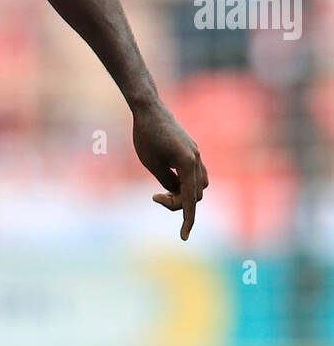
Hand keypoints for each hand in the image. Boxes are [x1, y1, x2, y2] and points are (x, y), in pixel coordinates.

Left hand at [131, 100, 208, 240]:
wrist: (148, 109)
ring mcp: (196, 154)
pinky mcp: (191, 151)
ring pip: (199, 185)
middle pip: (196, 194)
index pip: (190, 199)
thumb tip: (177, 193)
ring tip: (161, 191)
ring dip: (184, 194)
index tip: (184, 236)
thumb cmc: (145, 136)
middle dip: (178, 203)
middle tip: (155, 197)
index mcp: (187, 163)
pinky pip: (195, 174)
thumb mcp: (152, 164)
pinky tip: (169, 180)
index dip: (188, 220)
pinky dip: (185, 183)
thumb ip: (167, 182)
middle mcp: (196, 159)